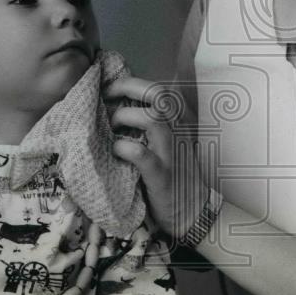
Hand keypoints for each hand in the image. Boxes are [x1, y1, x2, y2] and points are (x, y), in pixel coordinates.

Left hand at [106, 75, 207, 238]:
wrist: (191, 211)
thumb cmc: (172, 175)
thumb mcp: (167, 144)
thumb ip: (151, 125)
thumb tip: (116, 105)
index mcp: (179, 122)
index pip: (159, 89)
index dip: (131, 83)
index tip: (108, 88)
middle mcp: (179, 132)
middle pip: (159, 94)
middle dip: (127, 88)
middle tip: (104, 98)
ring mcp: (171, 153)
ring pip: (153, 119)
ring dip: (124, 117)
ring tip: (111, 127)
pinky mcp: (162, 175)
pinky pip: (141, 154)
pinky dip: (124, 148)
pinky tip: (116, 150)